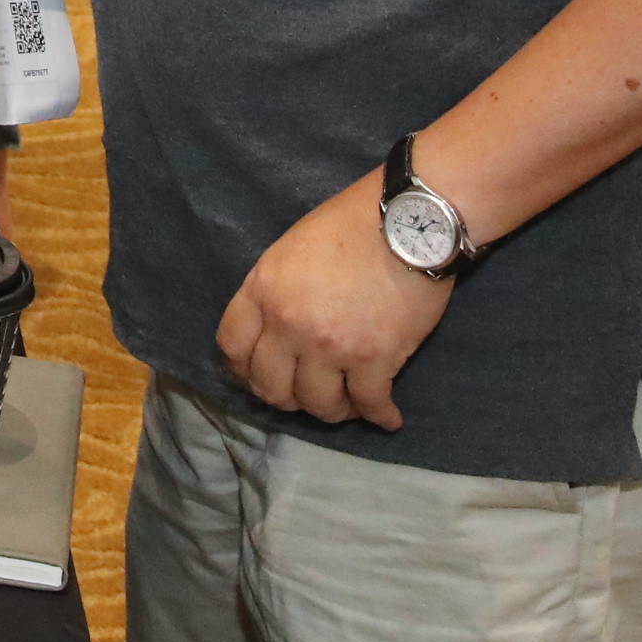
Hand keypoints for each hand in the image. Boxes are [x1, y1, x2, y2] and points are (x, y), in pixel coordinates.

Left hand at [214, 173, 451, 428]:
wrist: (408, 223)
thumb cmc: (349, 226)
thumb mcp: (289, 250)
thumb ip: (273, 291)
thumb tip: (272, 327)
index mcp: (263, 291)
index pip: (233, 346)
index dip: (243, 369)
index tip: (257, 376)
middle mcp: (289, 325)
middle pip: (271, 386)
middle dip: (286, 398)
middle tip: (304, 397)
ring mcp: (330, 347)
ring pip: (318, 405)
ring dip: (332, 411)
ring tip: (346, 406)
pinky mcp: (375, 360)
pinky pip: (370, 405)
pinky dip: (380, 416)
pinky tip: (388, 417)